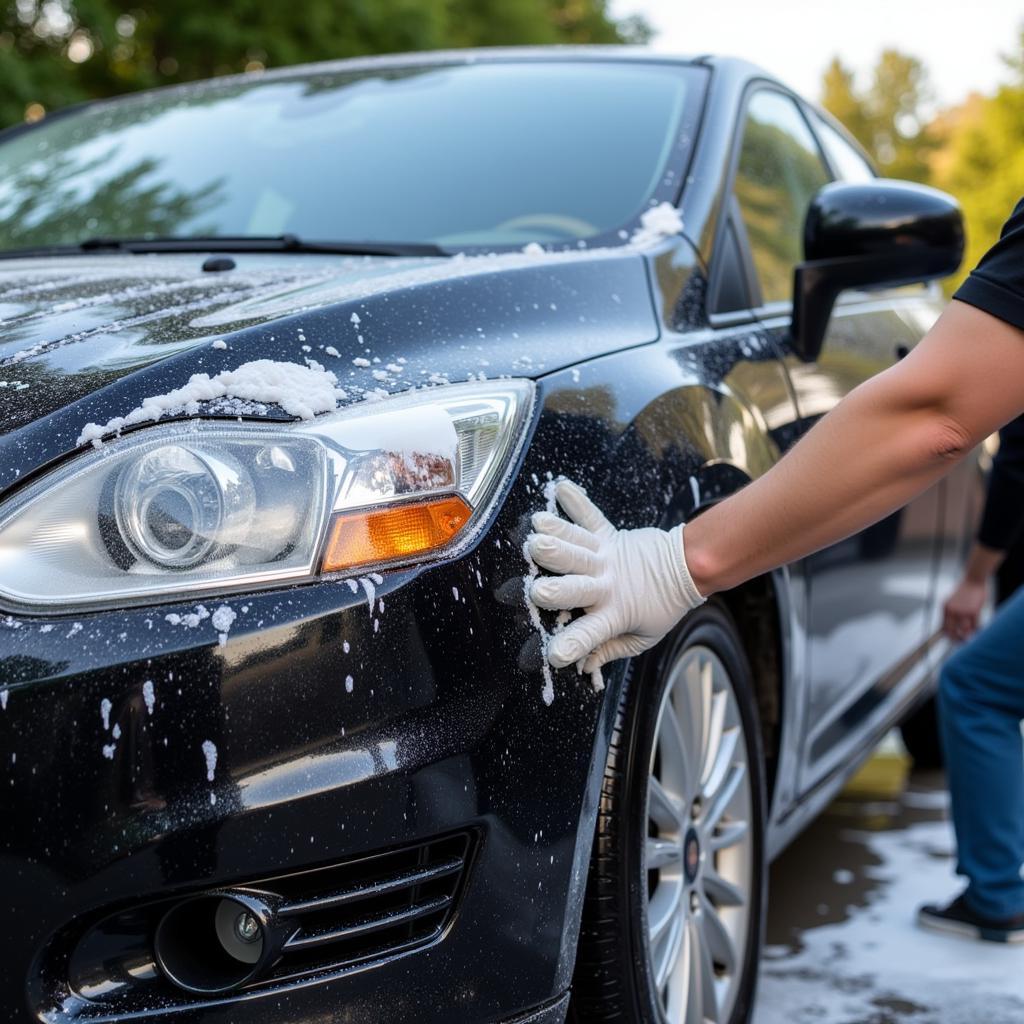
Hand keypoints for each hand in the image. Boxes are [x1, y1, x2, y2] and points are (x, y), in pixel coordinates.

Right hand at [526, 480, 704, 670]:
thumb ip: (611, 650)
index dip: (571, 646)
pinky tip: (560, 486)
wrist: (687, 567)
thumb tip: (583, 666)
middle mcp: (606, 585)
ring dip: (556, 539)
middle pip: (576, 587)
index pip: (590, 635)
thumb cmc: (661, 606)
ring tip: (535, 531)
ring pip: (577, 548)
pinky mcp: (609, 535)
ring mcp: (607, 557)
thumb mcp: (642, 637)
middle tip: (536, 590)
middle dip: (555, 589)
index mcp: (614, 615)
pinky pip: (590, 517)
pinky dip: (576, 501)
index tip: (552, 655)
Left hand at [943, 577, 986, 641]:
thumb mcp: (953, 600)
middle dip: (957, 639)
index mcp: (945, 608)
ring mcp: (962, 611)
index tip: (952, 640)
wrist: (973, 579)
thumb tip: (952, 624)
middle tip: (962, 642)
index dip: (948, 635)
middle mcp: (952, 611)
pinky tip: (979, 630)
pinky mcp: (974, 611)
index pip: (943, 626)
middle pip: (951, 631)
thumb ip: (951, 611)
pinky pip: (975, 626)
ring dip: (968, 635)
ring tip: (972, 637)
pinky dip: (978, 630)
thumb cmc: (965, 591)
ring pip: (965, 630)